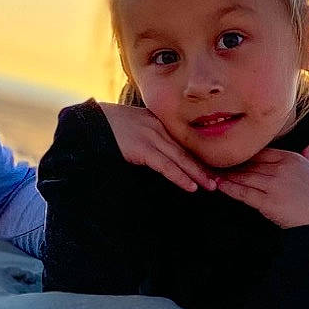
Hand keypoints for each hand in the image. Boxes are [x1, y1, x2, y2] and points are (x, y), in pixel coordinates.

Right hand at [101, 103, 217, 193]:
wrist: (87, 122)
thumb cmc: (108, 127)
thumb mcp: (133, 128)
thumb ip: (148, 136)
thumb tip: (157, 153)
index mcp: (158, 122)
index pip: (183, 142)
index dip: (198, 156)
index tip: (212, 168)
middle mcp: (158, 127)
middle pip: (186, 150)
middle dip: (204, 166)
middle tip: (220, 180)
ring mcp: (150, 137)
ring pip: (180, 159)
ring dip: (197, 174)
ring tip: (211, 187)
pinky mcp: (141, 148)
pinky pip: (165, 166)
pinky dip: (179, 177)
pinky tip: (190, 187)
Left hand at [215, 145, 308, 227]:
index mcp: (292, 158)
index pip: (261, 152)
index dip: (245, 156)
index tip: (231, 157)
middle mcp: (282, 168)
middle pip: (249, 164)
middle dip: (230, 165)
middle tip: (210, 163)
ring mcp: (275, 185)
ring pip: (244, 177)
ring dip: (226, 175)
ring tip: (209, 173)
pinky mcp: (269, 202)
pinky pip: (244, 193)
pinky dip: (229, 189)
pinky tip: (218, 185)